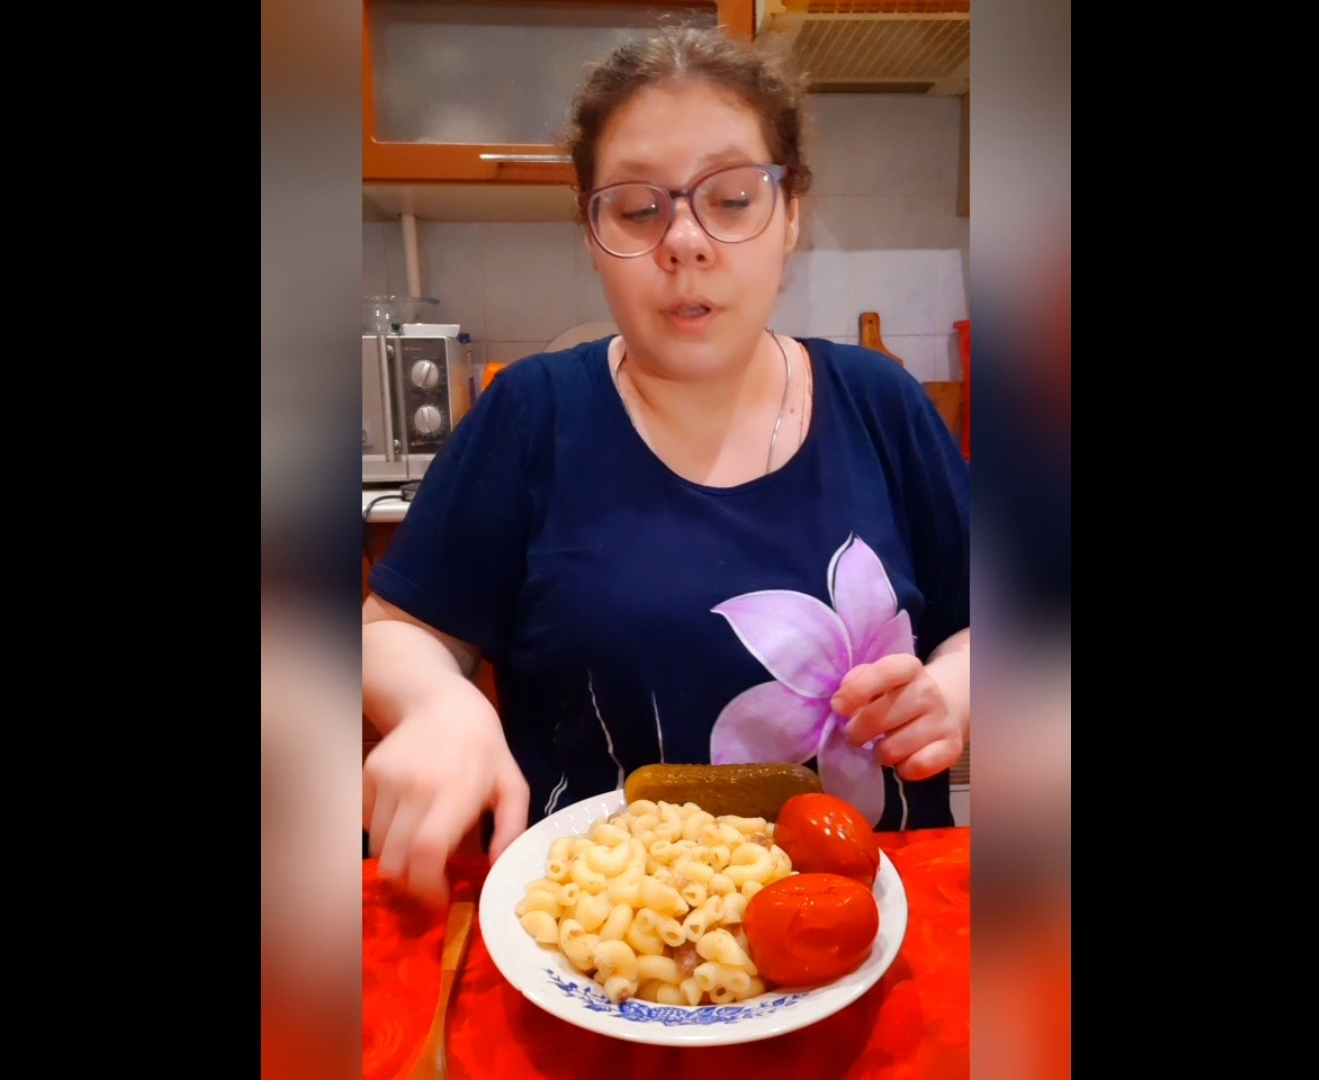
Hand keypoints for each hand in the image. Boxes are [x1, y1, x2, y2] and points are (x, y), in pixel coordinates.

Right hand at [363, 704, 528, 906]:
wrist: (441, 702)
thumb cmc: (484, 748)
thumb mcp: (512, 784)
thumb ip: (511, 828)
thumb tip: (497, 870)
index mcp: (456, 790)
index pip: (427, 850)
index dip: (427, 886)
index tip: (440, 900)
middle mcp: (416, 786)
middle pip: (394, 860)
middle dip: (409, 886)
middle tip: (427, 887)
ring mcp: (387, 779)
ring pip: (378, 847)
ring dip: (397, 861)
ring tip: (418, 853)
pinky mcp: (367, 774)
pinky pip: (366, 824)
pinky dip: (382, 836)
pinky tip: (405, 823)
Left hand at [830, 650, 967, 780]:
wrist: (946, 705)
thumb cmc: (899, 693)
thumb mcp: (879, 678)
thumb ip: (857, 682)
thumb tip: (840, 702)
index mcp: (908, 668)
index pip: (885, 673)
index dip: (857, 691)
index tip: (838, 707)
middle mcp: (929, 691)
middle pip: (879, 718)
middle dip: (856, 732)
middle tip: (854, 735)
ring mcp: (942, 720)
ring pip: (892, 749)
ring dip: (878, 753)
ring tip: (881, 746)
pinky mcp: (952, 747)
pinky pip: (916, 767)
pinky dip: (902, 768)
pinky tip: (902, 759)